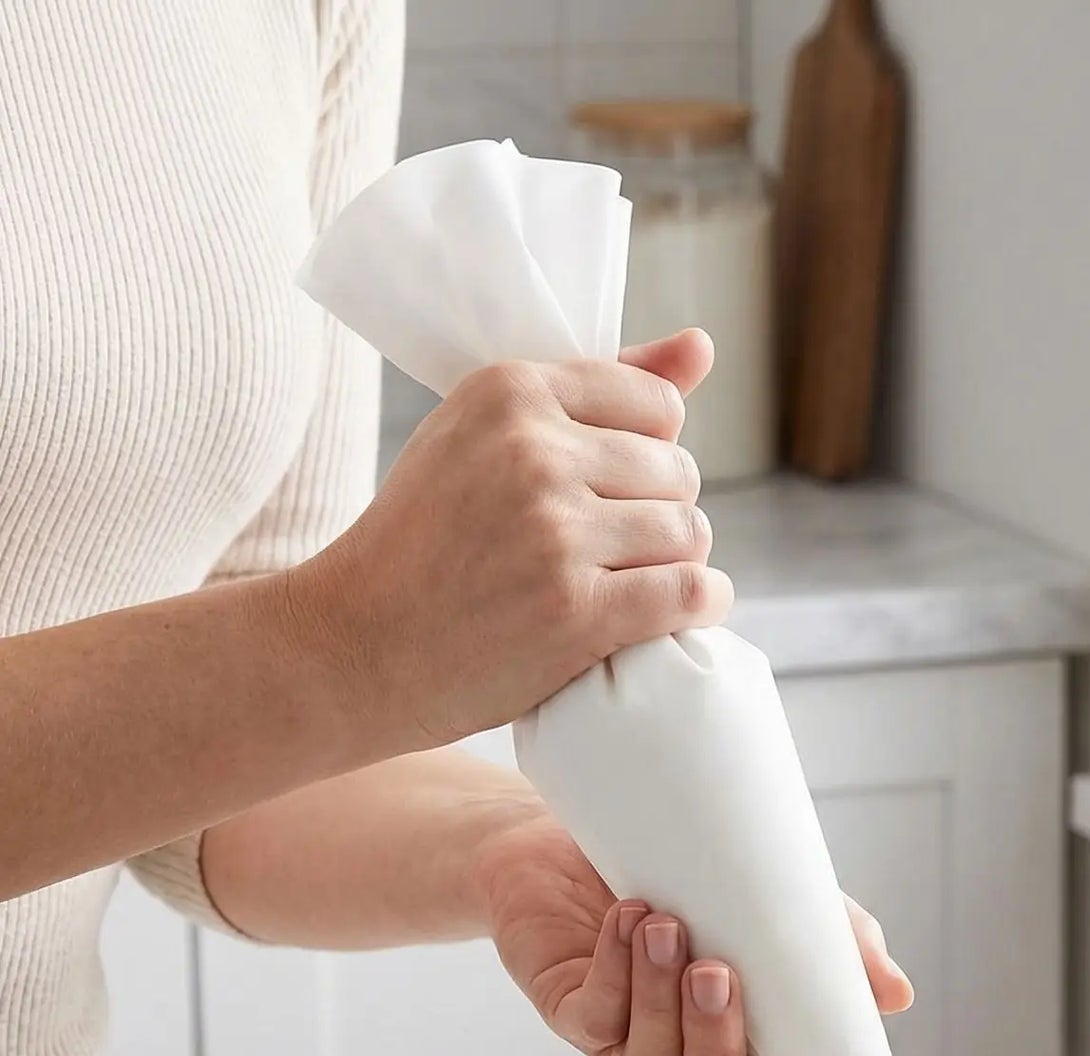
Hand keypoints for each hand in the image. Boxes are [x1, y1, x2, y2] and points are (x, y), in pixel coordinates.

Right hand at [289, 330, 731, 759]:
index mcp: (509, 391)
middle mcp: (534, 452)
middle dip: (663, 511)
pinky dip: (702, 605)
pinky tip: (677, 614)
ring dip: (680, 563)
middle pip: (678, 472)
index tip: (612, 489)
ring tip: (636, 581)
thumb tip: (702, 345)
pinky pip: (692, 592)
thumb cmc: (427, 540)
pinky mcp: (577, 610)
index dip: (649, 453)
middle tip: (617, 548)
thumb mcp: (482, 437)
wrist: (356, 645)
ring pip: (690, 532)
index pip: (656, 405)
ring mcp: (557, 532)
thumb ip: (596, 390)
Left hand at [473, 810, 912, 1055]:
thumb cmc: (699, 877)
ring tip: (668, 927)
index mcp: (748, 1051)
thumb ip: (841, 948)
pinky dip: (613, 969)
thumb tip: (897, 995)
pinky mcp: (572, 1012)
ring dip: (661, 999)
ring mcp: (628, 1043)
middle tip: (718, 973)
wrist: (601, 827)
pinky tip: (629, 920)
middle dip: (715, 1047)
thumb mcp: (781, 903)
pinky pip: (594, 1016)